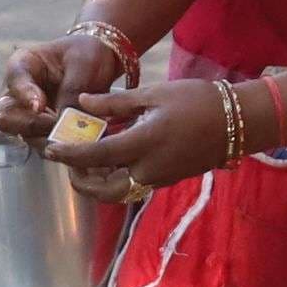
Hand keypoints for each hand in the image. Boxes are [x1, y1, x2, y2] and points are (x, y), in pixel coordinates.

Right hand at [0, 34, 121, 142]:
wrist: (102, 64)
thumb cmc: (87, 55)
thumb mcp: (83, 63)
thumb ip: (72, 89)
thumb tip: (65, 121)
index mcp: (23, 65)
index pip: (15, 79)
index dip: (24, 94)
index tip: (39, 105)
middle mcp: (18, 93)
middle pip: (7, 117)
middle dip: (31, 124)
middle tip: (55, 125)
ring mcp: (28, 115)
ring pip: (25, 136)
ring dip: (48, 139)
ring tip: (73, 137)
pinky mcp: (43, 132)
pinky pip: (45, 145)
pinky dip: (61, 148)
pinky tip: (79, 145)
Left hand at [39, 78, 229, 201]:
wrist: (236, 121)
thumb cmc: (196, 100)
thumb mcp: (154, 94)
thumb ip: (116, 102)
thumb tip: (83, 102)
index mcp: (143, 144)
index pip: (95, 157)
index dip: (69, 154)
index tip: (50, 148)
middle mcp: (148, 169)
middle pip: (103, 190)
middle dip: (81, 180)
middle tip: (68, 161)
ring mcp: (158, 178)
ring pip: (117, 191)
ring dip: (97, 182)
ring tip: (86, 160)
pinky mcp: (166, 179)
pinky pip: (133, 185)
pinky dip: (115, 177)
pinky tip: (112, 158)